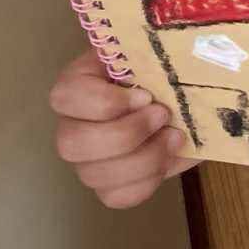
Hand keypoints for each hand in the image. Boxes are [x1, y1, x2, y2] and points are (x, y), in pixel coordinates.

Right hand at [50, 49, 197, 207]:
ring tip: (176, 138)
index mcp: (81, 84)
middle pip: (71, 144)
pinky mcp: (109, 182)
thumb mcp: (159, 51)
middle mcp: (74, 123)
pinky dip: (146, 183)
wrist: (182, 94)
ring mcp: (88, 157)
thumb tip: (182, 59)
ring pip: (92, 175)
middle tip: (163, 116)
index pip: (65, 96)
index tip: (145, 95)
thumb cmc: (166, 67)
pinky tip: (170, 160)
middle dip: (124, 135)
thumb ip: (158, 54)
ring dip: (142, 161)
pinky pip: (115, 197)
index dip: (104, 102)